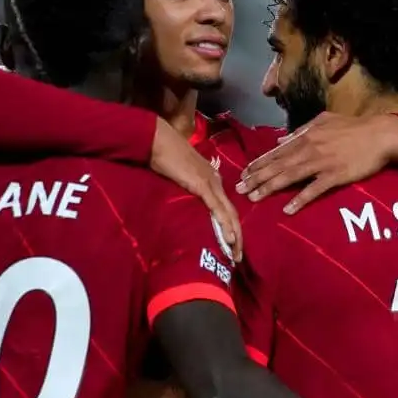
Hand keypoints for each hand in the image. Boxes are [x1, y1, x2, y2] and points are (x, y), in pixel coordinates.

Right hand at [148, 118, 242, 260]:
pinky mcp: (202, 185)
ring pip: (229, 213)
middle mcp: (216, 181)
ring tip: (236, 253)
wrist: (158, 140)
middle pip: (233, 213)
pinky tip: (229, 238)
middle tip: (238, 257)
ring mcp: (211, 183)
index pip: (227, 207)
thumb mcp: (180, 175)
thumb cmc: (165, 155)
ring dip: (234, 235)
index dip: (232, 227)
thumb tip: (187, 202)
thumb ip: (188, 187)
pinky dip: (224, 224)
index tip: (232, 245)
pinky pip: (216, 208)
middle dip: (238, 236)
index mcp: (212, 179)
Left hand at [236, 112, 397, 214]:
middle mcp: (309, 149)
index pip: (276, 152)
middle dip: (256, 177)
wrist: (380, 134)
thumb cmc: (353, 127)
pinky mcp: (335, 176)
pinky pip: (314, 190)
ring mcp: (322, 163)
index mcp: (306, 137)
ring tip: (254, 198)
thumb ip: (301, 130)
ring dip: (270, 188)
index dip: (259, 163)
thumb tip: (280, 139)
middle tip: (239, 189)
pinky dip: (300, 199)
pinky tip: (287, 209)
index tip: (243, 173)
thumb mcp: (324, 120)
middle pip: (277, 165)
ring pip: (289, 177)